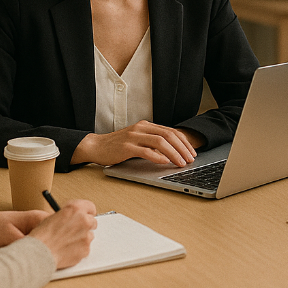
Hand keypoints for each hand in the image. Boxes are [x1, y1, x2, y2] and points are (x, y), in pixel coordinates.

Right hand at [30, 200, 97, 268]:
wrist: (40, 252)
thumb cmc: (43, 235)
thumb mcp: (54, 216)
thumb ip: (68, 215)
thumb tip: (74, 217)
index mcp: (75, 209)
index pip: (90, 207)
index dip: (86, 212)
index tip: (84, 215)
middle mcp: (84, 220)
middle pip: (92, 221)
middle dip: (85, 226)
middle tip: (74, 231)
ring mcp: (86, 236)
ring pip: (89, 235)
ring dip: (82, 238)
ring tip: (67, 242)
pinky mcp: (86, 249)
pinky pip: (85, 248)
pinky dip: (79, 249)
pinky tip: (67, 250)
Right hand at [71, 120, 197, 166]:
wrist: (96, 146)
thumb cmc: (117, 146)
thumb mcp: (138, 140)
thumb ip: (152, 143)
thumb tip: (172, 153)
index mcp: (146, 125)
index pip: (171, 131)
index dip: (184, 142)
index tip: (192, 152)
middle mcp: (141, 128)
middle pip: (168, 135)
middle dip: (182, 148)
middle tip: (190, 159)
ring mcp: (134, 136)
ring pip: (160, 142)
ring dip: (174, 153)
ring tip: (181, 162)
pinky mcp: (126, 147)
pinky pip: (146, 151)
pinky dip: (158, 156)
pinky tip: (165, 162)